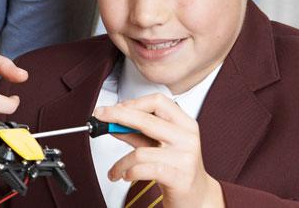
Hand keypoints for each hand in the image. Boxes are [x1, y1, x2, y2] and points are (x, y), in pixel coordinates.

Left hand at [94, 94, 223, 207]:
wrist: (198, 197)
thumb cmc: (177, 169)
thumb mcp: (158, 146)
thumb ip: (137, 133)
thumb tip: (111, 123)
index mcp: (185, 124)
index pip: (158, 101)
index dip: (133, 103)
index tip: (114, 108)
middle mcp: (187, 138)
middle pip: (146, 119)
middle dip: (117, 116)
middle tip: (100, 118)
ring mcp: (185, 158)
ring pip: (141, 152)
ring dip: (120, 162)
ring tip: (115, 169)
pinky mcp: (180, 178)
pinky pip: (144, 170)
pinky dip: (128, 172)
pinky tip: (124, 176)